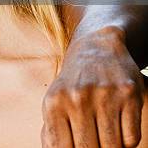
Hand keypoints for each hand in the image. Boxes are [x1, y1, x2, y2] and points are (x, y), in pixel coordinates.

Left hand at [41, 26, 144, 147]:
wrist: (96, 47)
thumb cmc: (73, 82)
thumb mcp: (55, 101)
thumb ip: (53, 130)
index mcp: (54, 102)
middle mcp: (77, 97)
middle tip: (95, 144)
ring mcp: (104, 95)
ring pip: (112, 147)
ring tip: (107, 137)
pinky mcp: (128, 94)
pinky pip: (131, 138)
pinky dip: (128, 141)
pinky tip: (120, 126)